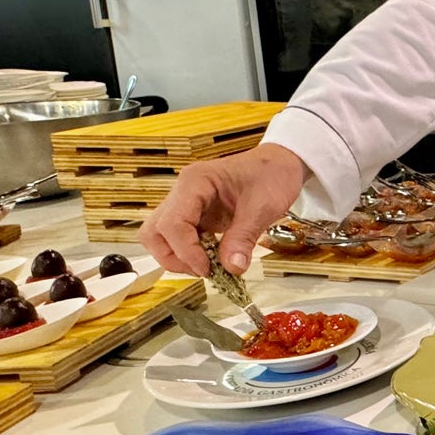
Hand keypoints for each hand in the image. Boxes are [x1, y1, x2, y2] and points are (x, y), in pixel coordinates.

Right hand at [140, 144, 308, 276]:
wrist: (280, 165)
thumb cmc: (271, 175)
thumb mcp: (263, 207)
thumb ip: (244, 237)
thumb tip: (232, 267)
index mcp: (195, 181)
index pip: (172, 223)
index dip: (185, 252)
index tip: (207, 268)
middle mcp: (183, 191)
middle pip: (154, 232)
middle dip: (173, 257)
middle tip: (203, 270)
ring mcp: (186, 204)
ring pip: (160, 237)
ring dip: (178, 257)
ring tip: (208, 266)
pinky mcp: (194, 216)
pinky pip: (179, 239)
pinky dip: (190, 254)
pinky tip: (212, 259)